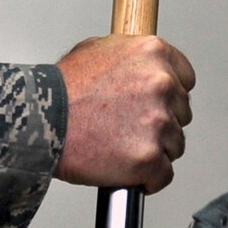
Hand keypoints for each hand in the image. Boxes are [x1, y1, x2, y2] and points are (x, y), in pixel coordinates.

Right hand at [55, 34, 196, 191]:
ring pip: (175, 144)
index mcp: (153, 52)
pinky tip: (128, 170)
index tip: (157, 104)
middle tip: (130, 127)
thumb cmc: (62, 88)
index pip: (186, 78)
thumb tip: (142, 65)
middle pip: (181, 112)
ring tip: (123, 147)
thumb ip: (131, 56)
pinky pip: (163, 174)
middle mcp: (162, 84)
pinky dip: (148, 178)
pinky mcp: (149, 157)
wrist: (41, 121)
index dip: (170, 94)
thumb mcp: (97, 49)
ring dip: (155, 149)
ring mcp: (158, 122)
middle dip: (160, 122)